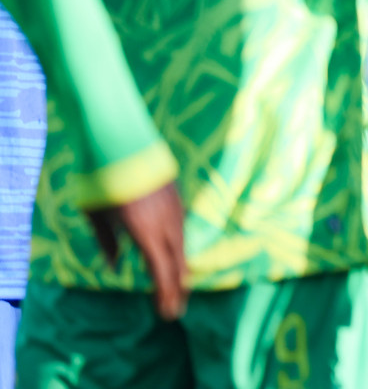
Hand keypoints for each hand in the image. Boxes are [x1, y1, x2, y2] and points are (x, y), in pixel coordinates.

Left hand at [86, 181, 187, 319]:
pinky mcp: (176, 199)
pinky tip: (175, 256)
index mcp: (145, 231)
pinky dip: (179, 250)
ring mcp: (174, 209)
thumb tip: (116, 266)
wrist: (124, 142)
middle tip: (175, 310)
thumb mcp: (97, 216)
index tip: (167, 314)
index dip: (165, 294)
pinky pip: (181, 231)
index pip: (161, 271)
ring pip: (182, 246)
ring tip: (178, 288)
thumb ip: (108, 242)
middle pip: (177, 263)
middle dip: (177, 289)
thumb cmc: (103, 182)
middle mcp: (165, 223)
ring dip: (180, 270)